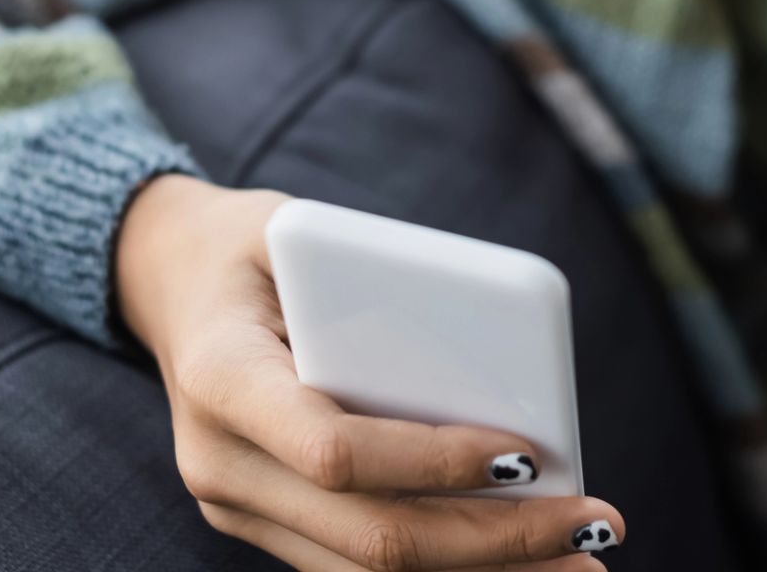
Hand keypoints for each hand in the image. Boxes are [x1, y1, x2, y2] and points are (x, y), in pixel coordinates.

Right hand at [113, 173, 622, 570]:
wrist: (171, 285)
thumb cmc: (255, 250)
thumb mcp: (294, 228)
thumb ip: (376, 273)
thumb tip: (495, 342)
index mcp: (220, 379)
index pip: (334, 450)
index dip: (432, 463)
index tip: (529, 454)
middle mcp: (219, 463)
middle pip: (369, 535)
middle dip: (494, 541)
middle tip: (594, 525)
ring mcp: (238, 507)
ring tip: (582, 566)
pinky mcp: (268, 526)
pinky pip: (364, 567)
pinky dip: (450, 569)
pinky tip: (524, 562)